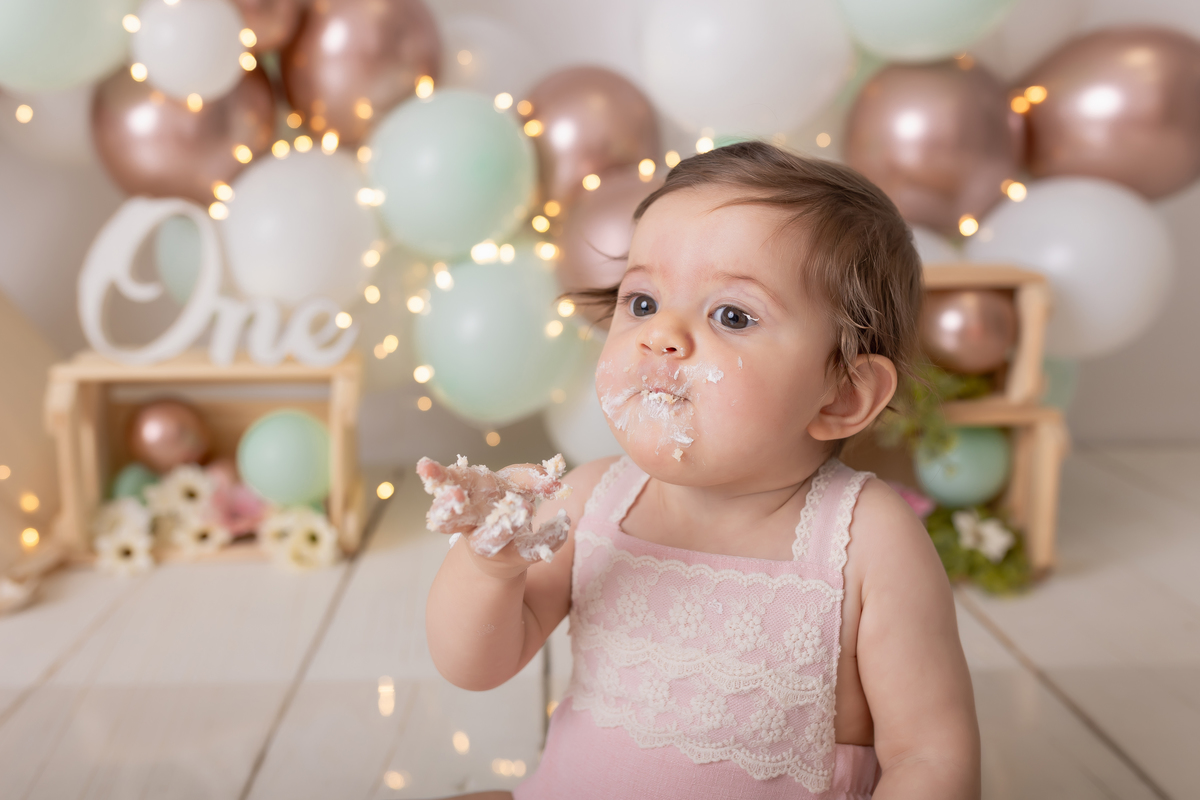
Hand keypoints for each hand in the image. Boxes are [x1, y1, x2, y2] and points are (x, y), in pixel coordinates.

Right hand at [417, 455, 571, 567]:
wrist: (496, 556)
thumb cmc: (500, 505)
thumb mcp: (511, 484)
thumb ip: (530, 475)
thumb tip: (555, 469)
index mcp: (468, 494)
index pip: (452, 482)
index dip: (438, 476)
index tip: (424, 467)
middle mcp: (472, 522)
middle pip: (456, 516)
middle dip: (450, 506)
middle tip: (452, 496)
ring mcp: (489, 544)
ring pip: (490, 539)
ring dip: (503, 527)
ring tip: (524, 510)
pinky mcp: (514, 558)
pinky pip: (531, 550)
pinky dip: (549, 538)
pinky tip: (563, 527)